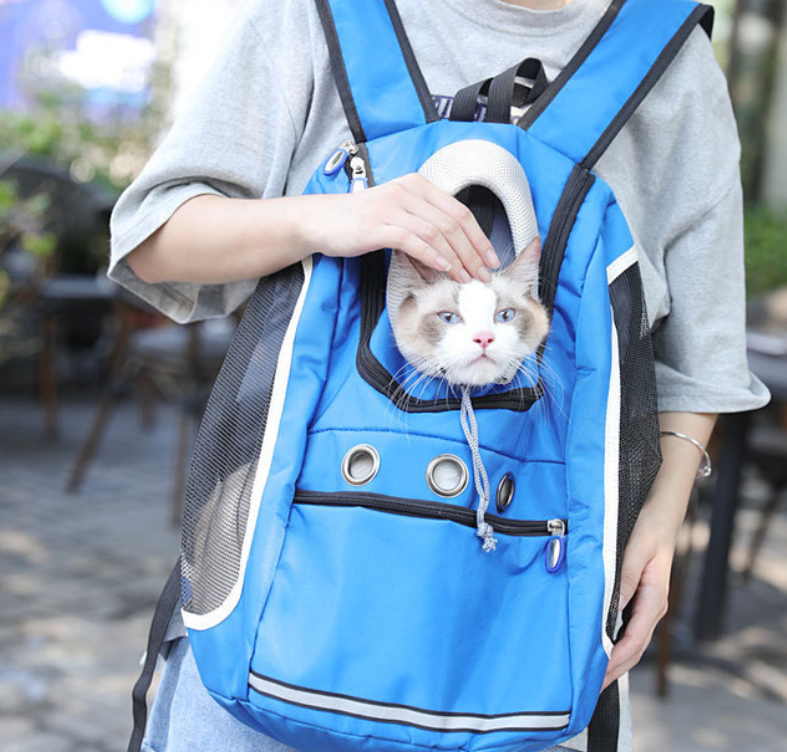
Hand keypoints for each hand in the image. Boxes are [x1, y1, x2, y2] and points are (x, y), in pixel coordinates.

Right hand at [304, 173, 498, 282]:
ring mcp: (392, 206)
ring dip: (456, 257)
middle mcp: (407, 191)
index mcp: (417, 186)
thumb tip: (455, 250)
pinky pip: (413, 240)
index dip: (479, 237)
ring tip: (465, 277)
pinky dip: (432, 255)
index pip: (460, 211)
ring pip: (436, 232)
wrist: (321, 220)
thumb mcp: (398, 214)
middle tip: (483, 274)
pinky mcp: (377, 224)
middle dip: (472, 252)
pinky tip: (443, 268)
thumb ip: (424, 223)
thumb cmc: (360, 222)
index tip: (491, 259)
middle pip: (452, 222)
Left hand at [601, 497, 679, 690]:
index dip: (616, 660)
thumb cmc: (649, 529)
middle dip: (613, 669)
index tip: (598, 674)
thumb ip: (624, 578)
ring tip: (591, 673)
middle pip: (634, 648)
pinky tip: (598, 647)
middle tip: (590, 686)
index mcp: (655, 599)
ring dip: (613, 659)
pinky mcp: (639, 598)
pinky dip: (614, 642)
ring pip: (631, 641)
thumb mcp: (635, 550)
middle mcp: (653, 606)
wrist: (660, 514)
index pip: (634, 640)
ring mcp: (647, 604)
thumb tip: (611, 608)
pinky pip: (627, 627)